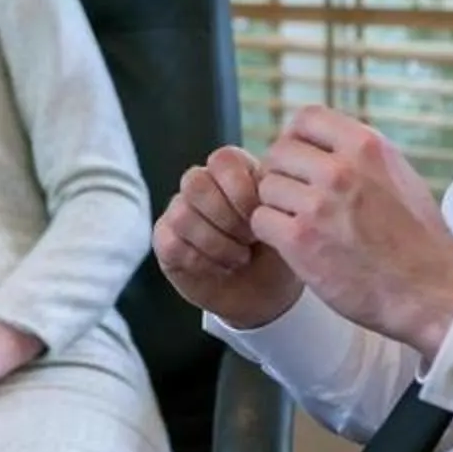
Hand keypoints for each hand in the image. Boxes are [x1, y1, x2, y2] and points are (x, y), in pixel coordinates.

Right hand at [153, 145, 303, 328]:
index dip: (240, 189)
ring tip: (239, 258)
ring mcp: (180, 212)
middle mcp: (202, 186)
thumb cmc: (277, 250)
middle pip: (195, 182)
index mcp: (233, 171)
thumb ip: (274, 197)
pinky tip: (220, 268)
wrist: (267, 292)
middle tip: (250, 240)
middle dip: (227, 218)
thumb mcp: (286, 221)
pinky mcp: (166, 242)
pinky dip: (201, 261)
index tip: (260, 216)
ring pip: (181, 214)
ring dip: (217, 243)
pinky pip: (172, 244)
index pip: (223, 159)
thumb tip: (270, 185)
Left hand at [251, 107, 452, 351]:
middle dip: (282, 174)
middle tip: (296, 199)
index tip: (301, 161)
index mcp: (368, 147)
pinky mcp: (300, 240)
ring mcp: (319, 205)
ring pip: (266, 187)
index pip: (307, 118)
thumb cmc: (418, 240)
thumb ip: (359, 156)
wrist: (429, 291)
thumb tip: (321, 143)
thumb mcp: (399, 176)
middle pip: (279, 152)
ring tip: (300, 224)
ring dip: (276, 206)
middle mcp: (341, 170)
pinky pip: (261, 220)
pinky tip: (294, 244)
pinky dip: (271, 233)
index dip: (296, 139)